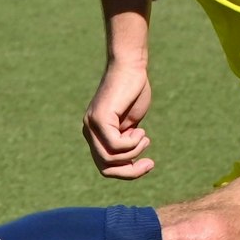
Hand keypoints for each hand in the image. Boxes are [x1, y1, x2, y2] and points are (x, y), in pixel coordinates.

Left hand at [85, 59, 154, 178]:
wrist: (130, 67)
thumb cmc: (134, 91)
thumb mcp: (131, 124)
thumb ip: (126, 141)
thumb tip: (128, 163)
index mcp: (95, 134)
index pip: (106, 166)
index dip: (127, 172)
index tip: (148, 163)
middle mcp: (89, 132)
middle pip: (106, 167)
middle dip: (131, 171)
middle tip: (150, 162)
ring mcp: (92, 126)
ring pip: (111, 158)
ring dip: (134, 152)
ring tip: (144, 137)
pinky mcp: (99, 119)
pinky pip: (116, 145)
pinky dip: (132, 143)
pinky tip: (140, 130)